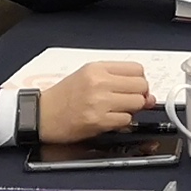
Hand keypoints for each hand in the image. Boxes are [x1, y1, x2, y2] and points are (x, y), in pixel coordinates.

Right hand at [36, 59, 159, 143]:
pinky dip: (121, 122)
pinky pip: (126, 120)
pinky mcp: (98, 120)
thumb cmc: (63, 97)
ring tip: (114, 110)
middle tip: (125, 101)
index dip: (139, 80)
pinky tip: (108, 119)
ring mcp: (99, 102)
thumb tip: (148, 95)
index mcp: (96, 69)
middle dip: (138, 96)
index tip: (133, 87)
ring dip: (130, 110)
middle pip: (141, 86)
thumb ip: (117, 81)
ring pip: (137, 103)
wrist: (41, 115)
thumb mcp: (87, 77)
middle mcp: (99, 82)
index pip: (137, 69)